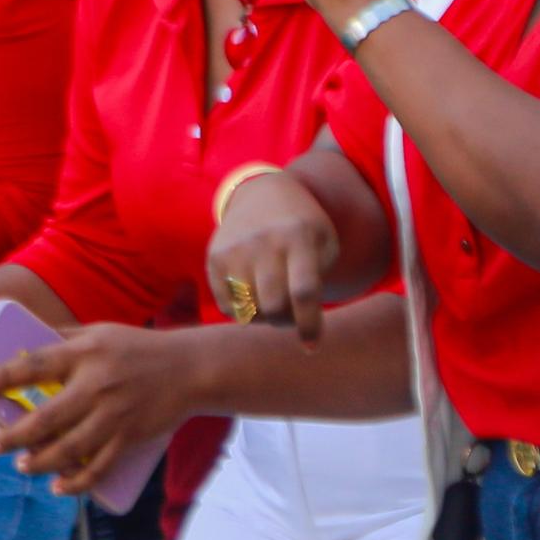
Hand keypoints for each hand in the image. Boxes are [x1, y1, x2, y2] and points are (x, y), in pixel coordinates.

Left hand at [0, 322, 188, 498]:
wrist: (190, 369)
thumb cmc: (138, 347)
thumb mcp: (100, 331)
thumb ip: (63, 337)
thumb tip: (19, 347)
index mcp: (86, 353)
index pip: (37, 365)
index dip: (6, 376)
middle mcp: (98, 385)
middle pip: (47, 417)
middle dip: (14, 436)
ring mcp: (115, 415)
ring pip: (70, 449)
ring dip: (40, 462)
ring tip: (21, 465)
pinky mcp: (130, 437)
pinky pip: (99, 467)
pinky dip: (77, 482)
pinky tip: (57, 487)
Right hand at [210, 167, 343, 340]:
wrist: (263, 194)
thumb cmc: (303, 228)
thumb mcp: (324, 243)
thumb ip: (318, 282)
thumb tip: (300, 325)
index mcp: (299, 236)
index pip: (303, 291)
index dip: (308, 325)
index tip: (311, 346)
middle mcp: (264, 241)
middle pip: (273, 306)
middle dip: (287, 321)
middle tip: (293, 316)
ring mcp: (235, 249)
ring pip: (248, 311)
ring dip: (265, 318)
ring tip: (274, 302)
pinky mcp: (214, 258)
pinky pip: (228, 307)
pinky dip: (244, 313)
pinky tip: (255, 296)